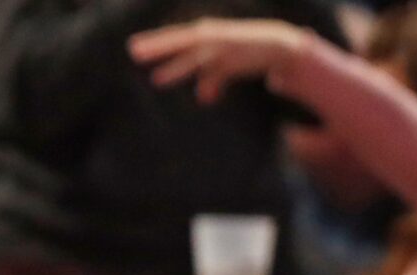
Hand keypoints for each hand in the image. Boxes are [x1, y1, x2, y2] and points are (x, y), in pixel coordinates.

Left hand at [129, 18, 314, 104]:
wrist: (283, 45)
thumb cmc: (248, 53)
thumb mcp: (227, 67)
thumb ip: (213, 81)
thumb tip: (205, 99)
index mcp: (208, 33)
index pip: (177, 36)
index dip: (156, 41)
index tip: (133, 47)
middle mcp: (213, 37)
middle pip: (180, 40)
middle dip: (158, 46)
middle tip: (133, 52)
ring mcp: (223, 47)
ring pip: (196, 56)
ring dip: (177, 67)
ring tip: (156, 80)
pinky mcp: (236, 58)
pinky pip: (217, 70)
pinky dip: (209, 82)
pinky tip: (204, 96)